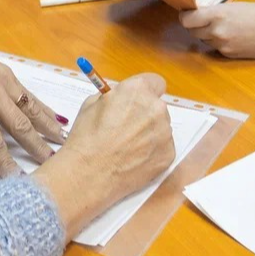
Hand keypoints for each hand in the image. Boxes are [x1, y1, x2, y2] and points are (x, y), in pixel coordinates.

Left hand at [0, 6, 67, 178]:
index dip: (4, 161)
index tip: (16, 179)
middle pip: (19, 125)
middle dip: (36, 148)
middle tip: (52, 166)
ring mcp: (3, 79)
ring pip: (30, 108)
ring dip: (47, 128)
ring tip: (63, 145)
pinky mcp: (8, 72)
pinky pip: (29, 95)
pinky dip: (44, 109)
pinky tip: (57, 119)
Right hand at [32, 73, 174, 238]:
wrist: (88, 173)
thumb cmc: (86, 136)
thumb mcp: (92, 103)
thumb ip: (114, 97)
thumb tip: (123, 100)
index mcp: (137, 90)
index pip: (155, 82)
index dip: (145, 91)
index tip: (138, 101)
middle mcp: (156, 109)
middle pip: (157, 107)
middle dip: (145, 114)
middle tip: (127, 128)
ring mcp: (165, 133)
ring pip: (161, 128)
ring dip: (149, 133)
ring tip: (127, 148)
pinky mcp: (168, 155)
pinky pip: (162, 148)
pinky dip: (151, 152)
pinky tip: (133, 160)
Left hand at [179, 2, 254, 58]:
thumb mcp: (235, 6)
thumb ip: (216, 10)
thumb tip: (200, 12)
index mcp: (218, 14)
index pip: (187, 19)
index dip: (185, 16)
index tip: (187, 13)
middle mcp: (217, 31)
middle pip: (192, 31)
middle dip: (195, 26)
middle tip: (203, 19)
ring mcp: (223, 45)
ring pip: (203, 40)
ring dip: (207, 34)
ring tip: (223, 27)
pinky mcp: (229, 55)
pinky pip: (216, 48)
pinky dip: (219, 43)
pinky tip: (233, 36)